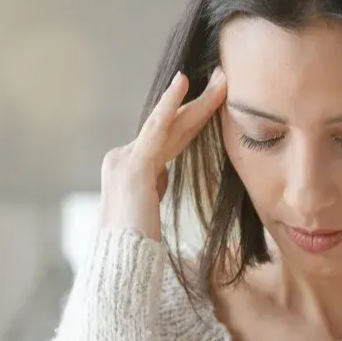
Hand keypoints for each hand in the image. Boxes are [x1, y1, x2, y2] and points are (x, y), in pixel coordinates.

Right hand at [100, 68, 227, 241]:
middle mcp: (122, 158)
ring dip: (198, 100)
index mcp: (129, 169)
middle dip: (198, 103)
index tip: (212, 101)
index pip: (166, 138)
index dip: (190, 118)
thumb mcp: (147, 208)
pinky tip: (183, 84)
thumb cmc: (134, 246)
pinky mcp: (132, 166)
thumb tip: (163, 174)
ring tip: (220, 79)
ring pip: (169, 124)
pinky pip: (156, 128)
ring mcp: (124, 160)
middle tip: (222, 78)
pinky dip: (170, 104)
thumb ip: (154, 185)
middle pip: (170, 126)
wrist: (119, 263)